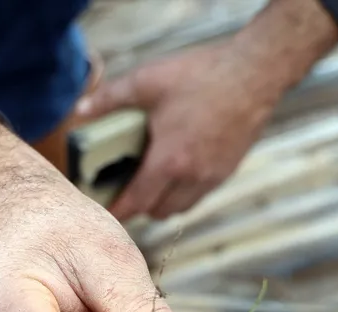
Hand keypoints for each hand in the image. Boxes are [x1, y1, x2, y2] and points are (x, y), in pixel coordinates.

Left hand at [74, 42, 288, 221]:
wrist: (256, 72)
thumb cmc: (203, 74)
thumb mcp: (148, 80)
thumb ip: (110, 97)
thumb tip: (81, 109)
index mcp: (170, 160)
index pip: (137, 201)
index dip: (118, 211)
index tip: (104, 213)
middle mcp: (193, 176)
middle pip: (158, 212)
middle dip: (138, 207)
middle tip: (123, 190)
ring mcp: (213, 176)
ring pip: (180, 208)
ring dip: (162, 202)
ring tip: (149, 182)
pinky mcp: (228, 170)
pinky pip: (199, 195)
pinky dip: (182, 193)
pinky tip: (176, 170)